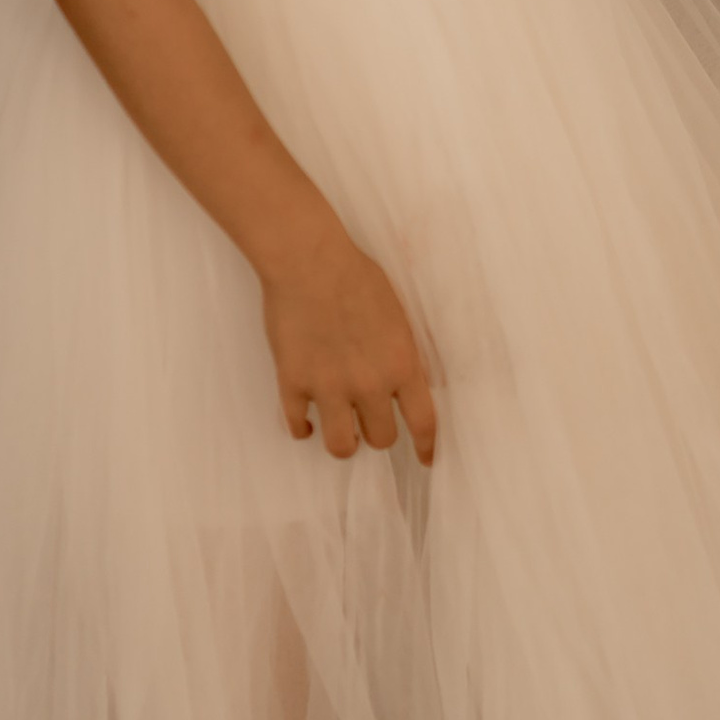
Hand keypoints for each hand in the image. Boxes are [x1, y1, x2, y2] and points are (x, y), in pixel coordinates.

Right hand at [257, 219, 438, 461]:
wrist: (308, 259)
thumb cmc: (357, 277)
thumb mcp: (399, 316)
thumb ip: (405, 355)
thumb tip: (414, 383)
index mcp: (401, 365)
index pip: (423, 422)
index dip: (427, 447)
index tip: (426, 460)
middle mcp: (368, 384)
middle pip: (381, 439)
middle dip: (378, 432)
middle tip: (369, 417)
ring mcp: (328, 387)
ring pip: (341, 446)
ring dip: (343, 440)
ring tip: (340, 425)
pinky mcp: (292, 383)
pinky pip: (297, 426)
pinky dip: (302, 428)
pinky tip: (306, 420)